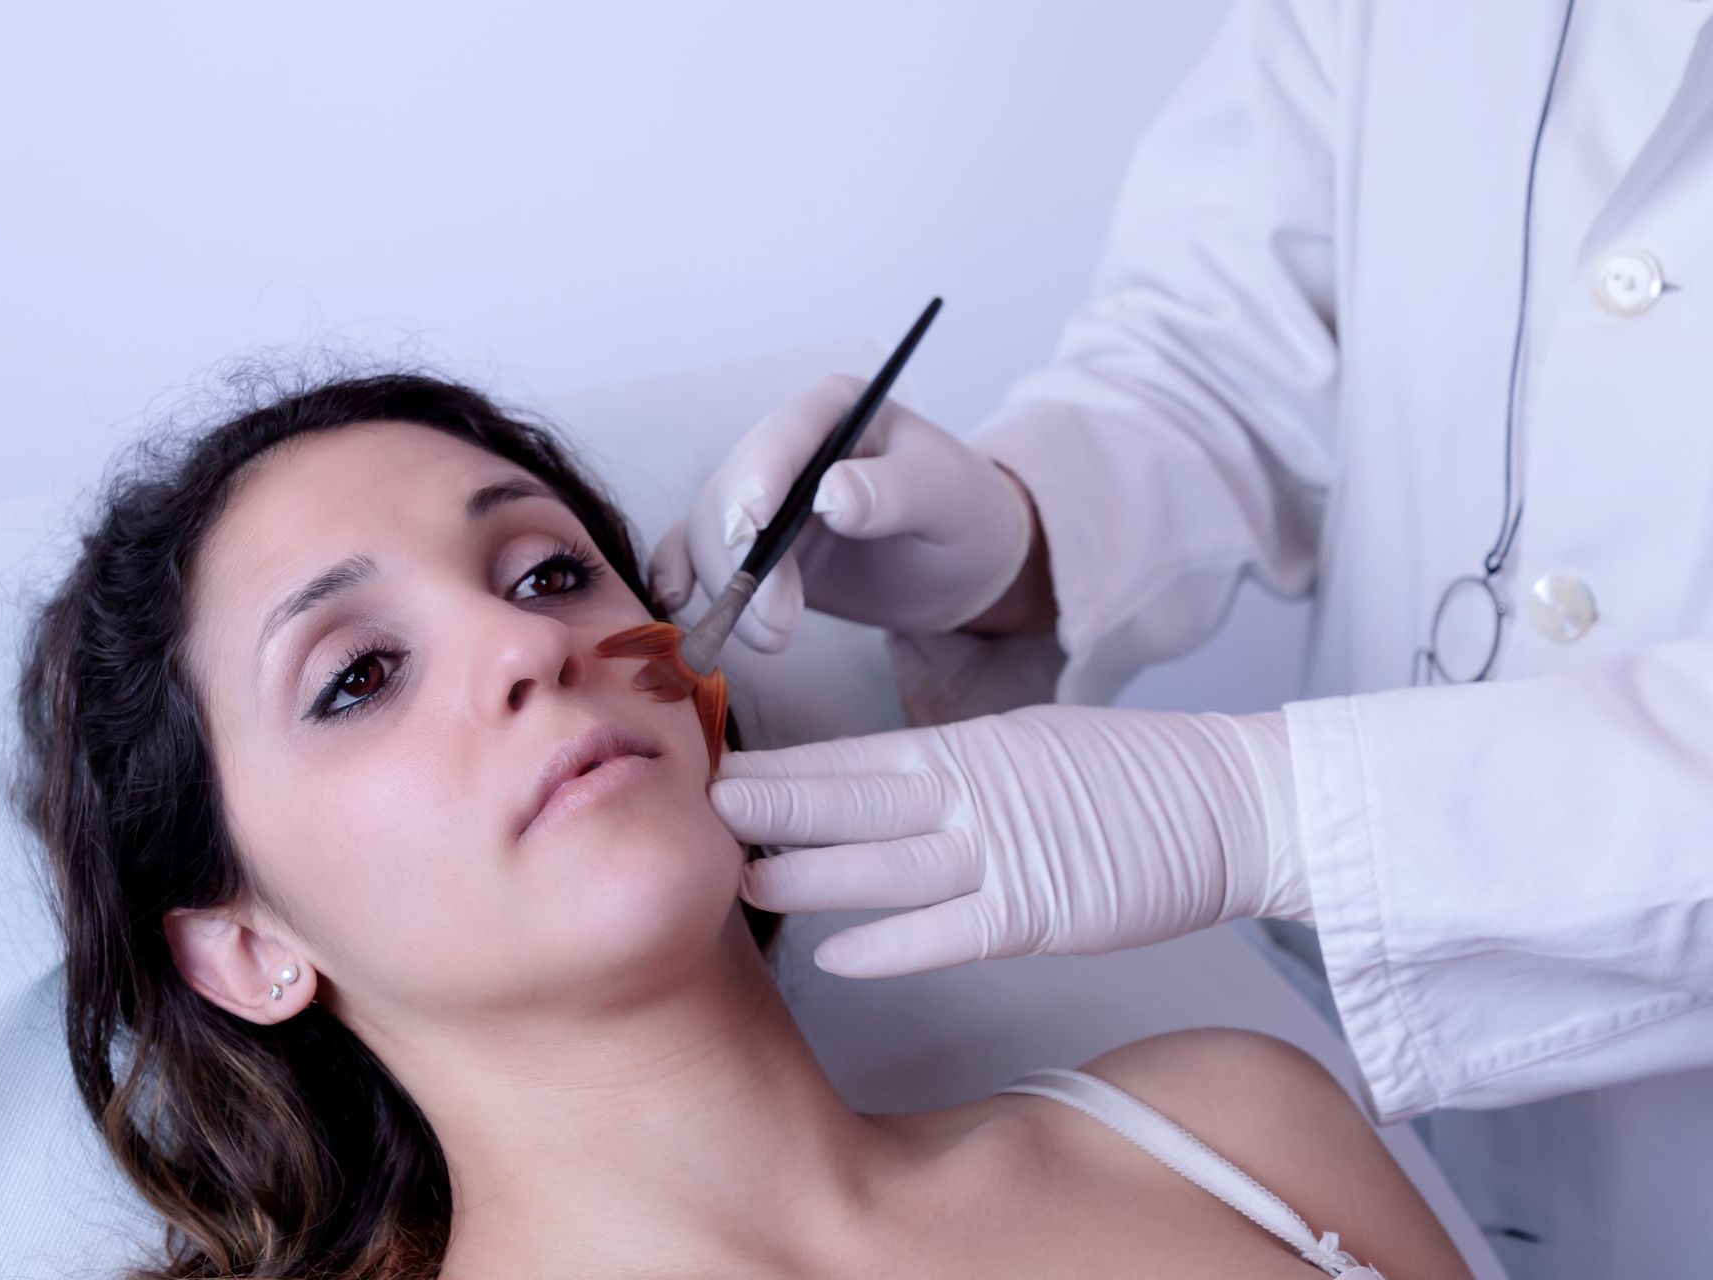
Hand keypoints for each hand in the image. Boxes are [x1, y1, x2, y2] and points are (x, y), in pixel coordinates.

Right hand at [649, 374, 1036, 652]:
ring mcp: (763, 494)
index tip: (747, 532)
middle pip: (731, 493)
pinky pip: (695, 550)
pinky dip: (681, 574)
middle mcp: (787, 445)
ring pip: (711, 532)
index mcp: (834, 411)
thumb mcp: (946, 499)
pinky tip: (676, 602)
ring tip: (775, 638)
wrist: (957, 565)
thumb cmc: (963, 517)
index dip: (755, 483)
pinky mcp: (750, 542)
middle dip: (743, 562)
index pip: (781, 439)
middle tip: (778, 627)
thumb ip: (893, 492)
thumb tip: (831, 496)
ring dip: (728, 590)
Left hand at [709, 705, 1309, 977]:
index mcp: (966, 747)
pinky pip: (952, 930)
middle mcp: (974, 791)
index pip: (848, 754)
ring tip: (747, 882)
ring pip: (886, 864)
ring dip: (812, 875)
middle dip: (769, 807)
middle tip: (694, 812)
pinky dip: (894, 943)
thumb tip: (872, 782)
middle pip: (849, 798)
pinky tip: (839, 954)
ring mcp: (1007, 849)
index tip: (710, 769)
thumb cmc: (1129, 775)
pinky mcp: (1043, 908)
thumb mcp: (1024, 746)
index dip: (776, 766)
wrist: (1233, 799)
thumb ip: (949, 767)